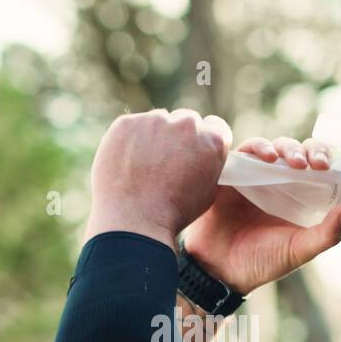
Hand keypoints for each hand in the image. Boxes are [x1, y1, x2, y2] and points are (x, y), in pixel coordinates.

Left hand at [84, 108, 232, 250]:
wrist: (134, 221)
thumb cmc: (173, 213)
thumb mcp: (207, 193)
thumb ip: (207, 165)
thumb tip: (198, 157)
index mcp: (212, 140)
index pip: (214, 126)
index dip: (203, 140)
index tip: (193, 150)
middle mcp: (186, 124)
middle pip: (185, 121)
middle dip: (178, 137)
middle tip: (165, 163)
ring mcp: (154, 120)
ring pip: (156, 122)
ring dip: (153, 137)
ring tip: (142, 168)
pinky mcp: (126, 123)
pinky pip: (131, 127)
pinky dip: (129, 141)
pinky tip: (126, 164)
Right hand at [180, 137, 340, 294]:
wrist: (221, 271)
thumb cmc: (262, 262)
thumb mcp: (300, 250)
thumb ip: (328, 233)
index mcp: (307, 198)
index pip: (331, 169)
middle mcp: (286, 183)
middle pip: (306, 152)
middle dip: (317, 150)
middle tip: (322, 164)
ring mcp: (260, 176)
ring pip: (280, 147)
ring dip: (291, 148)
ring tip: (298, 163)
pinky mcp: (236, 173)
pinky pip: (248, 150)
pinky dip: (260, 147)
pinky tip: (268, 157)